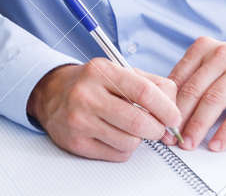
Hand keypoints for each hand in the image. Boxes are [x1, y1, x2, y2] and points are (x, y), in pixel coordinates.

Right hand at [28, 60, 181, 161]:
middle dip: (157, 130)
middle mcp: (87, 94)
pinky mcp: (75, 141)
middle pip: (139, 122)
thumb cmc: (92, 84)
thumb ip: (151, 84)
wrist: (51, 93)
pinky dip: (123, 149)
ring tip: (129, 128)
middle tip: (157, 128)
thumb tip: (174, 108)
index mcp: (101, 71)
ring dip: (138, 139)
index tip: (174, 117)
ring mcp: (79, 119)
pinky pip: (117, 154)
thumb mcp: (118, 72)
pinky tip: (114, 135)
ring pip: (130, 142)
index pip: (145, 92)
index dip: (167, 109)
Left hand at [169, 38, 225, 151]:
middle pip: (194, 90)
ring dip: (198, 126)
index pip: (179, 78)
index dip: (167, 103)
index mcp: (204, 47)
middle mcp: (222, 54)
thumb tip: (164, 109)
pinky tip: (216, 144)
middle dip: (180, 117)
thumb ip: (190, 80)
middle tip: (171, 138)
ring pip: (213, 101)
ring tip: (189, 143)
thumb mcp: (212, 67)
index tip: (160, 123)